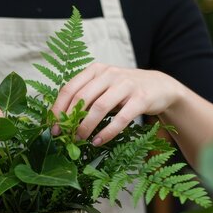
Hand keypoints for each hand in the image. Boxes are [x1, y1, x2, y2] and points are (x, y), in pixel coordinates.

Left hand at [51, 63, 182, 145]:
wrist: (159, 87)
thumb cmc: (124, 91)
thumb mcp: (103, 87)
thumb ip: (86, 98)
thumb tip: (60, 121)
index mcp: (95, 70)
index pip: (69, 88)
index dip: (58, 109)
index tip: (52, 127)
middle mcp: (109, 74)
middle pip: (82, 98)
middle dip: (70, 120)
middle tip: (64, 137)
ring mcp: (126, 85)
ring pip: (99, 107)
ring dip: (86, 127)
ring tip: (80, 140)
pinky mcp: (141, 98)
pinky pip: (121, 118)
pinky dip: (107, 132)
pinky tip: (98, 142)